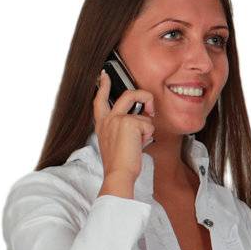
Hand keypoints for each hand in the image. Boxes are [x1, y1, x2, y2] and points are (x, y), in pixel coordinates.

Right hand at [93, 69, 154, 191]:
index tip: (104, 75)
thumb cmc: (119, 165)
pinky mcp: (129, 123)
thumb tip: (143, 122)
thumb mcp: (116, 143)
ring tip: (139, 143)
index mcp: (102, 124)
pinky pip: (148, 125)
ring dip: (147, 130)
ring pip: (144, 115)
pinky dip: (148, 137)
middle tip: (150, 106)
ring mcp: (117, 119)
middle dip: (143, 96)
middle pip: (128, 95)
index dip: (103, 85)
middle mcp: (108, 118)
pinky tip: (139, 146)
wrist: (118, 174)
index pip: (100, 100)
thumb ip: (125, 130)